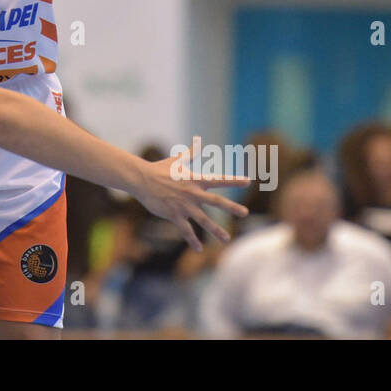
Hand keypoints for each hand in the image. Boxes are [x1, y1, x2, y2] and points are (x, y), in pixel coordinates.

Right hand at [132, 140, 250, 251]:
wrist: (141, 179)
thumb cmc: (159, 169)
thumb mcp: (176, 160)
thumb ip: (190, 153)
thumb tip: (198, 140)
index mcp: (195, 179)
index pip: (218, 180)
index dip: (234, 180)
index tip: (249, 181)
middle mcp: (192, 193)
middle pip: (216, 201)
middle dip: (231, 207)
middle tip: (245, 213)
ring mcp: (183, 205)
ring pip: (203, 220)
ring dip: (216, 230)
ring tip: (227, 239)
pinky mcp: (173, 215)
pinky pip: (186, 230)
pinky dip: (193, 240)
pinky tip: (199, 249)